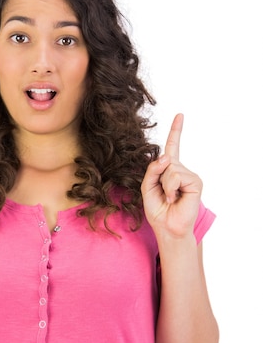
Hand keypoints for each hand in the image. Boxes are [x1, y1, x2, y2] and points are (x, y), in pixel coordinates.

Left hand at [141, 114, 202, 238]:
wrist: (167, 227)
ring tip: (170, 198)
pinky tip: (175, 198)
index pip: (173, 147)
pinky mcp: (195, 182)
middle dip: (158, 178)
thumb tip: (167, 156)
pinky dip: (171, 189)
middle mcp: (181, 170)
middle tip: (164, 195)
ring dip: (165, 186)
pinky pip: (176, 176)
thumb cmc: (158, 209)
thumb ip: (152, 170)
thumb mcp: (147, 187)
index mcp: (170, 169)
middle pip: (164, 160)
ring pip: (170, 168)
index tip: (180, 115)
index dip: (176, 131)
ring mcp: (189, 175)